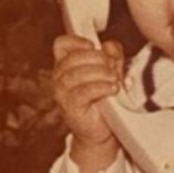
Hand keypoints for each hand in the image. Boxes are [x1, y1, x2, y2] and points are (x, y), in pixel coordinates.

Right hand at [52, 34, 123, 172]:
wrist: (102, 130)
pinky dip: (101, 87)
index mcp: (65, 64)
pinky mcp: (69, 107)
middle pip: (73, 57)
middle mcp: (59, 77)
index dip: (78, 41)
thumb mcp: (111, 71)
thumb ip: (112, 56)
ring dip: (101, 73)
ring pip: (77, 73)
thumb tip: (110, 46)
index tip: (94, 47)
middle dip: (97, 59)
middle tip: (112, 67)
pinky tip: (112, 89)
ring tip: (114, 79)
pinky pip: (83, 91)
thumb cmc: (104, 99)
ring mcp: (61, 93)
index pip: (62, 44)